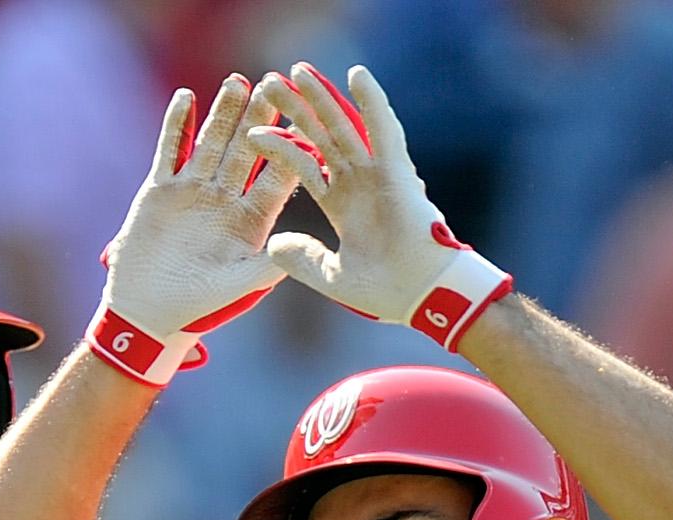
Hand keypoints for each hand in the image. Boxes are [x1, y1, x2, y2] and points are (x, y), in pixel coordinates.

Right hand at [88, 75, 294, 385]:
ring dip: (224, 113)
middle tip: (275, 83)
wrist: (146, 310)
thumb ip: (264, 267)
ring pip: (212, 143)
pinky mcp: (160, 189)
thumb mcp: (236, 286)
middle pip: (246, 150)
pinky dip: (177, 125)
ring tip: (237, 81)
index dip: (290, 150)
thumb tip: (293, 248)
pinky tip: (187, 97)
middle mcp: (225, 199)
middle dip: (260, 118)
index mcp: (250, 220)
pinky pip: (170, 150)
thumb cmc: (195, 305)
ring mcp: (193, 191)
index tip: (307, 123)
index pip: (275, 178)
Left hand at [245, 64, 511, 351]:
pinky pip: (382, 129)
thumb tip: (274, 243)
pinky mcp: (397, 169)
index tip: (253, 131)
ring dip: (322, 98)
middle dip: (295, 109)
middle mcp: (358, 182)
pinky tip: (356, 73)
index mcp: (342, 204)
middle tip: (268, 81)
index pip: (304, 166)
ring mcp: (377, 173)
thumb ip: (302, 259)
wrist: (419, 295)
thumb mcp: (331, 276)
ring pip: (344, 125)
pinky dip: (371, 101)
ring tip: (297, 70)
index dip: (280, 147)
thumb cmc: (385, 290)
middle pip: (319, 136)